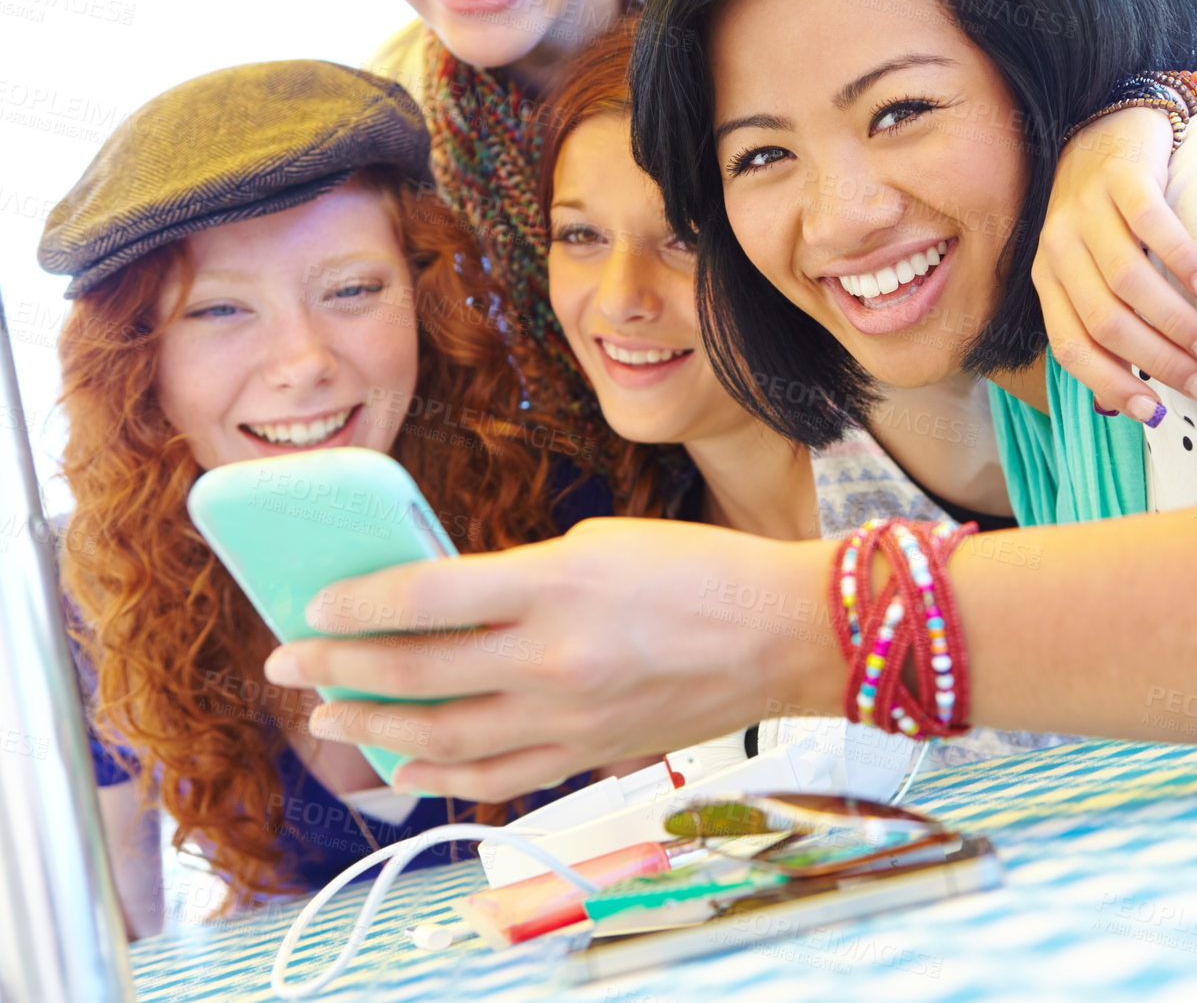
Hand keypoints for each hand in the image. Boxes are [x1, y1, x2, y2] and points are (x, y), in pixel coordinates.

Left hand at [261, 518, 841, 802]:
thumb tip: (441, 601)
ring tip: (328, 718)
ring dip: (372, 728)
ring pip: (442, 736)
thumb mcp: (599, 543)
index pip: (422, 597)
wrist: (784, 633)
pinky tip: (404, 764)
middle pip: (415, 670)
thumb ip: (516, 574)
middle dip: (337, 668)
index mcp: (555, 584)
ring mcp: (571, 717)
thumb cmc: (700, 571)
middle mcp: (554, 657)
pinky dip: (439, 773)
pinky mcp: (590, 755)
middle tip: (290, 663)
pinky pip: (495, 775)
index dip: (354, 604)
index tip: (312, 605)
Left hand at [1032, 105, 1196, 423]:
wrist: (1107, 127)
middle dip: (1159, 361)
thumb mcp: (1090, 272)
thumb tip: (1130, 407)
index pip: (1072, 347)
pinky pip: (1150, 224)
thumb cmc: (1107, 219)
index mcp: (1048, 279)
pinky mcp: (1120, 174)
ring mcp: (1085, 207)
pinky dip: (1183, 260)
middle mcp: (1058, 245)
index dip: (1113, 385)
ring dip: (1177, 322)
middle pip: (1106, 321)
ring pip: (1128, 281)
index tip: (1159, 414)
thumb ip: (1103, 325)